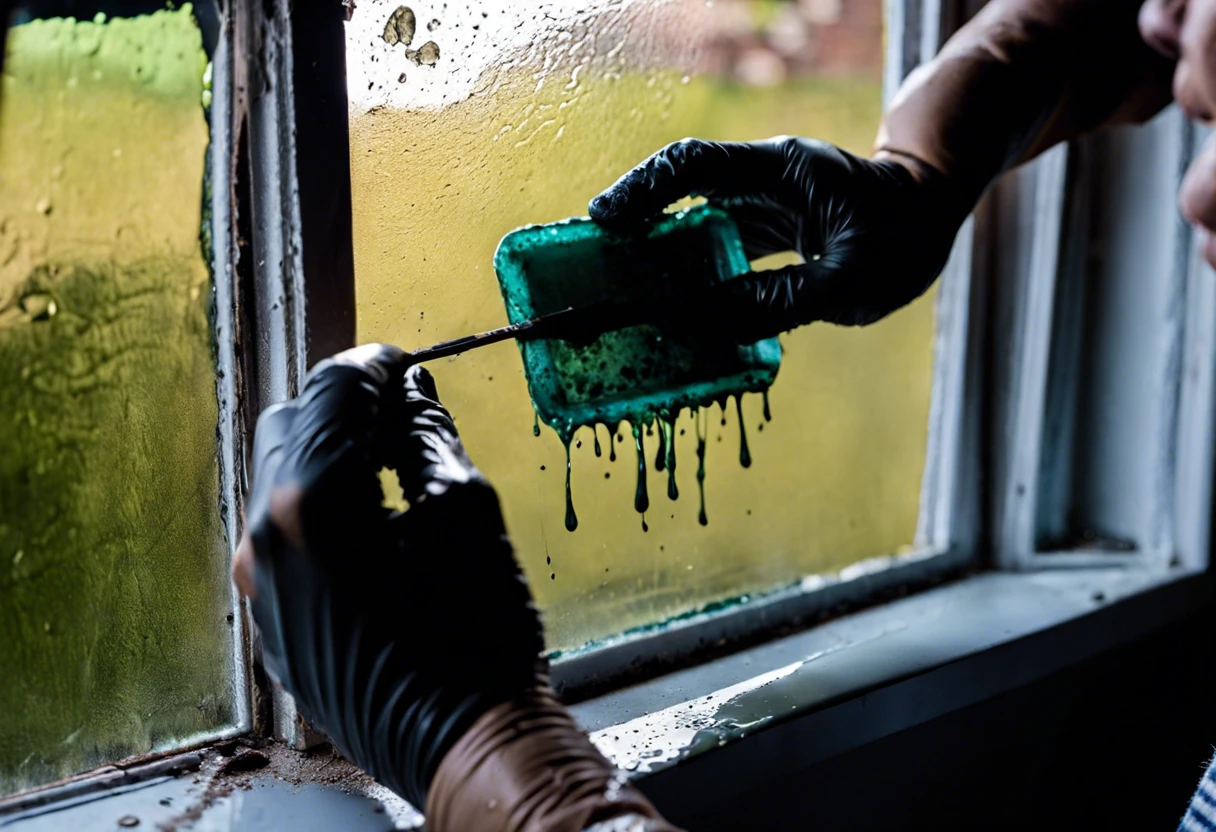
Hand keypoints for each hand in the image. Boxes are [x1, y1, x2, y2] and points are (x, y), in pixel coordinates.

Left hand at [234, 345, 680, 830]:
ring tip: (389, 467)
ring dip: (328, 457)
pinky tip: (372, 525)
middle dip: (343, 407)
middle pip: (291, 425)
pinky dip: (319, 511)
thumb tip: (414, 396)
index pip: (331, 392)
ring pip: (279, 482)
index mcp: (313, 504)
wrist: (466, 745)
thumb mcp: (469, 513)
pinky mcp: (273, 623)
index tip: (405, 365)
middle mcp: (267, 541)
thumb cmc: (481, 635)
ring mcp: (262, 588)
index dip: (373, 365)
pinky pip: (283, 540)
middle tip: (401, 414)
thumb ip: (430, 438)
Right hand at [589, 136, 972, 339]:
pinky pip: (714, 250)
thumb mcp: (852, 279)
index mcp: (778, 169)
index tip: (603, 220)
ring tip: (620, 296)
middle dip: (633, 228)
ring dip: (657, 258)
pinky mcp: (763, 232)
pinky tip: (669, 308)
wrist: (930, 213)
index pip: (693, 164)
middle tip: (593, 268)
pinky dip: (688, 277)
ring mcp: (760, 205)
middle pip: (678, 195)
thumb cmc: (904, 237)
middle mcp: (760, 181)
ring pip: (691, 226)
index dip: (642, 189)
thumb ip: (781, 302)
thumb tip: (706, 326)